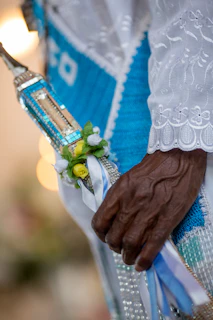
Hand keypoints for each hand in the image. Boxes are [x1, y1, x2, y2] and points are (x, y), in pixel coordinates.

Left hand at [92, 149, 206, 270]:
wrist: (177, 158)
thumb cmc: (152, 167)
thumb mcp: (127, 178)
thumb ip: (117, 198)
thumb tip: (112, 217)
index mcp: (118, 192)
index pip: (100, 222)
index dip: (101, 235)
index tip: (106, 237)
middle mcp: (130, 203)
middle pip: (114, 236)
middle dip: (115, 247)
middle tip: (120, 249)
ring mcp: (149, 212)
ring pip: (131, 243)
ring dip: (128, 256)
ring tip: (130, 258)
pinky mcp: (167, 218)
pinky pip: (153, 244)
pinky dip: (145, 259)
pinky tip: (142, 265)